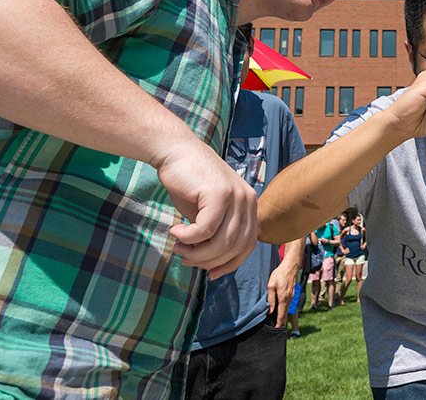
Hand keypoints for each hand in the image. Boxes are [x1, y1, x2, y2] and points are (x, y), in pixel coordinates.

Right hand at [153, 140, 258, 278]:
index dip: (230, 264)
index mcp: (250, 205)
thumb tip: (213, 265)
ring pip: (222, 241)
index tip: (211, 273)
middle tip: (186, 258)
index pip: (248, 245)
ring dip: (197, 252)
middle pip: (235, 247)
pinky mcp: (218, 192)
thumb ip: (216, 234)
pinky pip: (206, 229)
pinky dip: (189, 238)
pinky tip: (175, 232)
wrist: (176, 151)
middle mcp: (248, 200)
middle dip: (209, 260)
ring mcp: (236, 195)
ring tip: (179, 247)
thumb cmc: (190, 184)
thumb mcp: (208, 213)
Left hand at [267, 259, 298, 327]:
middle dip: (281, 322)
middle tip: (277, 329)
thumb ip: (271, 299)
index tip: (276, 329)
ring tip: (277, 322)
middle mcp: (289, 299)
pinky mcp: (292, 293)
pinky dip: (284, 310)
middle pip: (285, 314)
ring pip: (287, 309)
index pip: (281, 314)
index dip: (278, 323)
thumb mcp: (271, 285)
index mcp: (283, 298)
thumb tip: (271, 310)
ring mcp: (292, 296)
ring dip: (282, 316)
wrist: (290, 266)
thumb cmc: (279, 274)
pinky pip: (288, 304)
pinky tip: (280, 311)